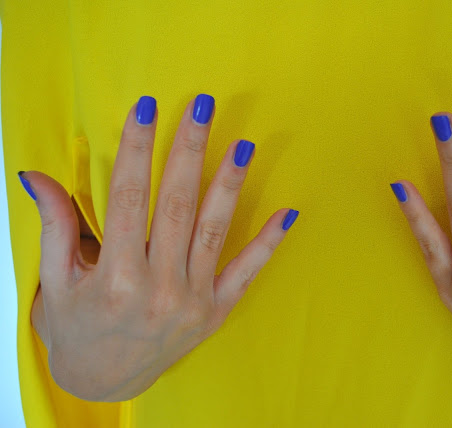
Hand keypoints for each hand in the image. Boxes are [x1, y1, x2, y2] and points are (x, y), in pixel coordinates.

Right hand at [22, 94, 298, 400]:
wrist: (106, 382)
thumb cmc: (77, 329)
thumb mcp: (56, 281)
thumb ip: (54, 227)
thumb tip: (37, 176)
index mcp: (116, 276)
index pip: (129, 196)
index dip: (137, 148)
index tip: (146, 108)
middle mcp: (159, 287)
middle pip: (177, 204)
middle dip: (189, 150)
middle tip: (202, 106)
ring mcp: (193, 300)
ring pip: (214, 229)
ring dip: (229, 183)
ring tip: (243, 144)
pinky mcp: (216, 312)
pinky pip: (247, 272)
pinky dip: (268, 243)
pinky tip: (287, 213)